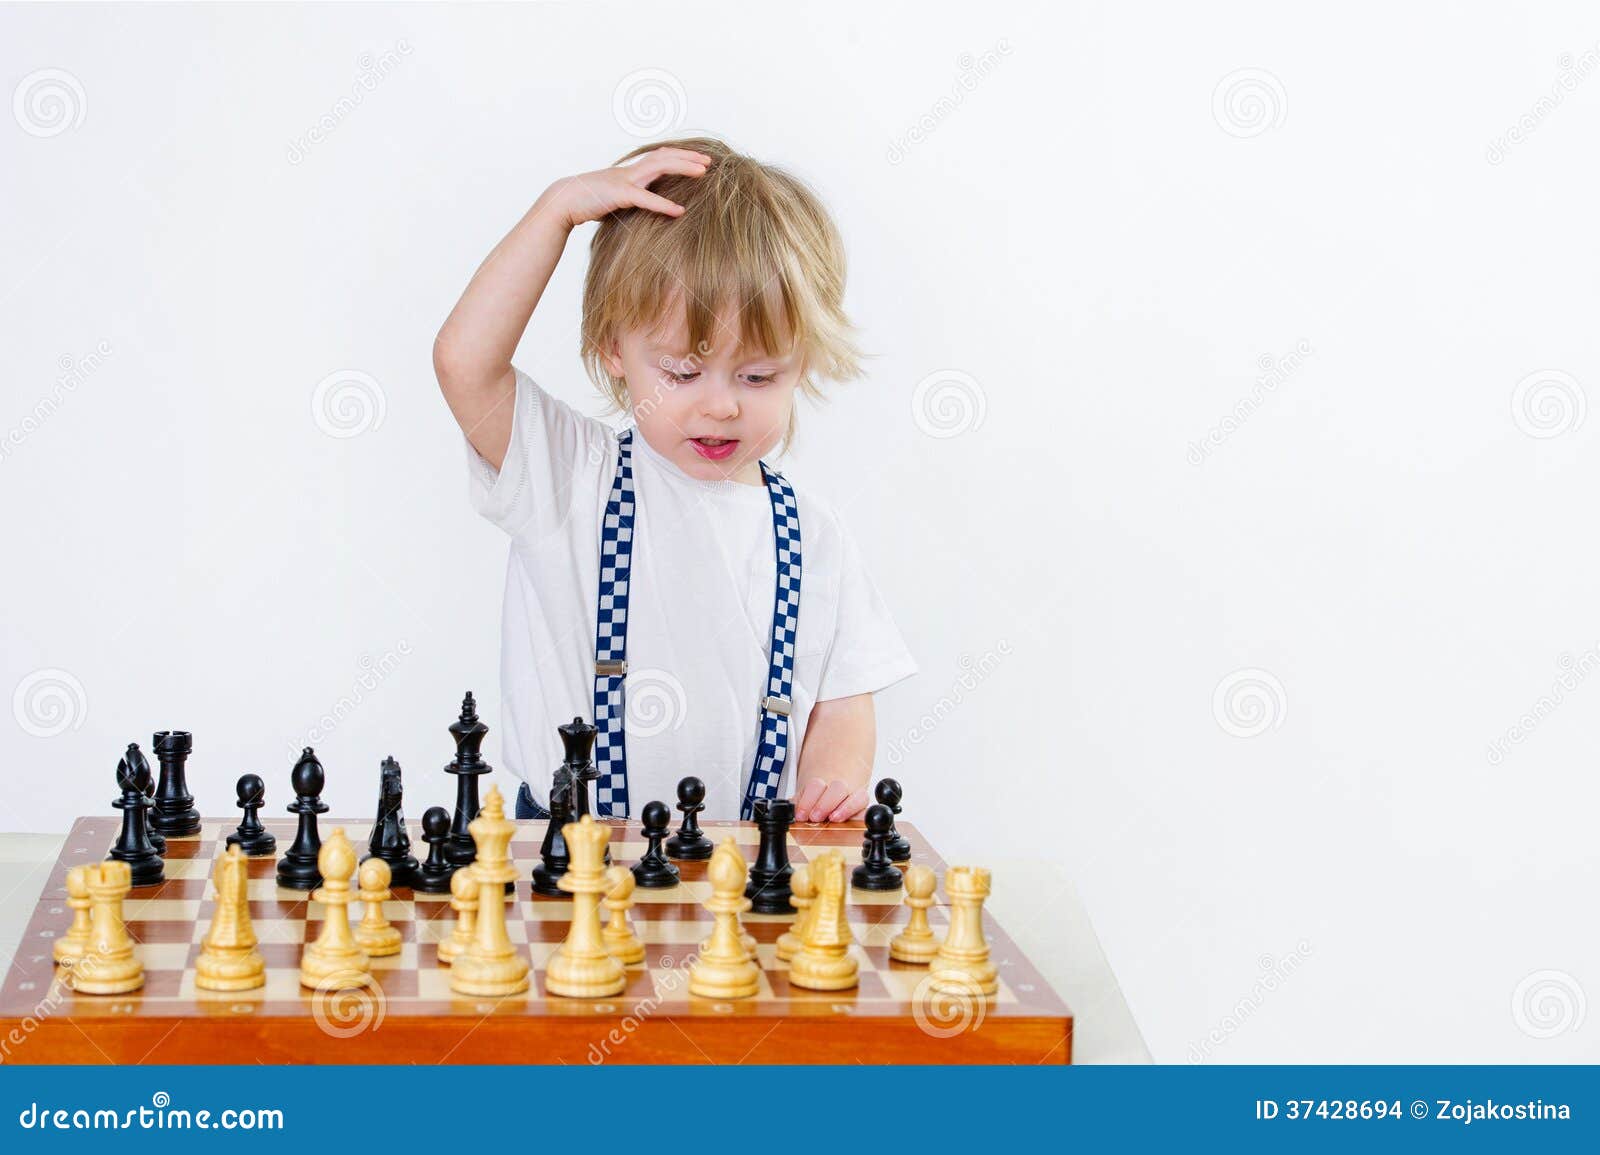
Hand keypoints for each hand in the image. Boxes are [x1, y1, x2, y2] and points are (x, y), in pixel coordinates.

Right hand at [539, 146, 710, 230]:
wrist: (564, 201)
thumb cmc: (588, 203)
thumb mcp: (615, 199)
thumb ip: (632, 199)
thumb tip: (644, 205)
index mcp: (630, 172)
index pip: (660, 157)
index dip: (680, 156)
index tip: (700, 160)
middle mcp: (630, 171)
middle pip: (664, 157)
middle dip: (688, 158)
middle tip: (709, 162)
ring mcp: (624, 180)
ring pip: (658, 167)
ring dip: (682, 169)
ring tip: (703, 173)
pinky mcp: (618, 195)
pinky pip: (645, 198)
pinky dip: (663, 205)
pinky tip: (679, 211)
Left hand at [793, 778, 870, 823]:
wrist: (831, 798)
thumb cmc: (815, 804)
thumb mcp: (802, 804)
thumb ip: (796, 807)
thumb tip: (788, 813)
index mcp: (820, 786)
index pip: (816, 786)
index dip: (807, 801)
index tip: (801, 815)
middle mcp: (838, 788)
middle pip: (837, 787)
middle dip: (825, 803)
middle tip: (815, 817)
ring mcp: (853, 795)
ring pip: (856, 795)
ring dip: (844, 808)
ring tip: (833, 818)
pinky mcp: (863, 805)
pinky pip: (864, 802)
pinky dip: (857, 810)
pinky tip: (850, 820)